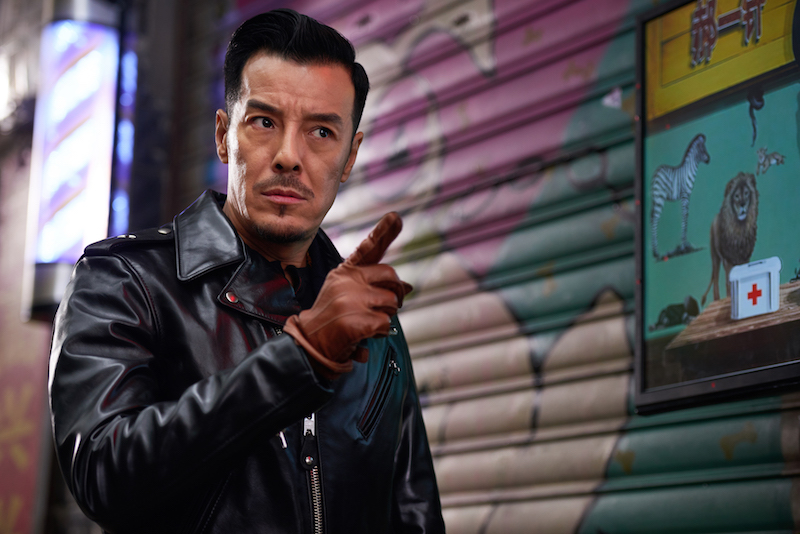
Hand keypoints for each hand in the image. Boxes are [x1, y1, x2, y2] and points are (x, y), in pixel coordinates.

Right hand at [283, 213, 411, 378]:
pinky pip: (384, 323)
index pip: (368, 248)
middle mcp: (347, 280)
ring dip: (385, 317)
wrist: (310, 344)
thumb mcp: (349, 296)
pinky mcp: (355, 319)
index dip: (384, 232)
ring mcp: (350, 299)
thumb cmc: (333, 320)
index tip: (396, 217)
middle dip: (394, 294)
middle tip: (384, 308)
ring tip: (365, 324)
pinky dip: (378, 333)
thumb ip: (376, 287)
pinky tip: (363, 335)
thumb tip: (408, 287)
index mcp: (346, 272)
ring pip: (391, 302)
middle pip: (391, 276)